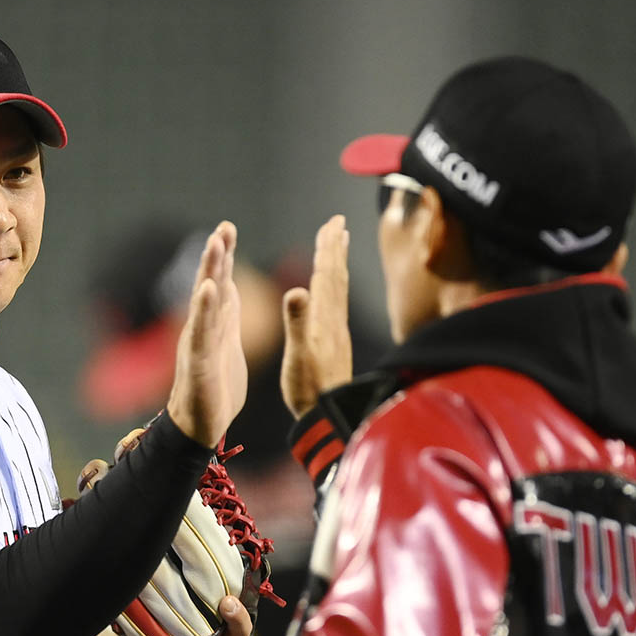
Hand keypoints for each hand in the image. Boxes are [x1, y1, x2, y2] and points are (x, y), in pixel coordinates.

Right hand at [166, 221, 246, 446]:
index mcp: (215, 325)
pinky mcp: (199, 363)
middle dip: (216, 256)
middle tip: (222, 228)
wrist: (199, 427)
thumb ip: (225, 315)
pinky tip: (207, 289)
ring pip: (205, 302)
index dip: (223, 257)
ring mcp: (198, 344)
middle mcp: (203, 328)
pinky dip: (203, 309)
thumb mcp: (226, 344)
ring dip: (210, 272)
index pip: (219, 284)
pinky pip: (201, 332)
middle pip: (210, 285)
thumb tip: (226, 287)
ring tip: (215, 245)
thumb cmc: (214, 389)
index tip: (227, 228)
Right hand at [280, 215, 352, 417]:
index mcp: (323, 318)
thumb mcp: (298, 354)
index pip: (326, 275)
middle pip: (336, 276)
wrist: (328, 413)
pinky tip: (332, 289)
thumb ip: (297, 322)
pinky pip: (336, 303)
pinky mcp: (334, 342)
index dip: (327, 248)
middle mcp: (333, 320)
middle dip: (335, 248)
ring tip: (338, 245)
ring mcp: (336, 331)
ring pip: (338, 288)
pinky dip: (335, 286)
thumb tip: (297, 290)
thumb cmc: (308, 387)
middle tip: (336, 223)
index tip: (331, 223)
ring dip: (337, 264)